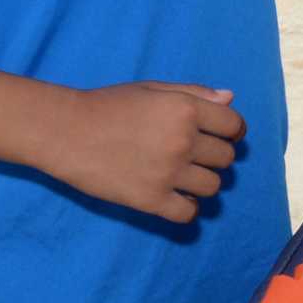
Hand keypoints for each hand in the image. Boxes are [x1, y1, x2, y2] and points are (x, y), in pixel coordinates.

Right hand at [41, 81, 244, 223]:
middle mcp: (182, 141)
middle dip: (215, 155)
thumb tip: (230, 98)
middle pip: (226, 158)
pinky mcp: (151, 201)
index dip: (231, 131)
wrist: (67, 131)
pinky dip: (186, 207)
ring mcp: (168, 173)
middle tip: (195, 154)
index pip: (234, 126)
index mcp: (185, 109)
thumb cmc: (109, 105)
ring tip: (182, 175)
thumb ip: (194, 93)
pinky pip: (189, 213)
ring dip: (202, 181)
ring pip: (212, 187)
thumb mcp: (153, 89)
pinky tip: (173, 196)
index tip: (221, 135)